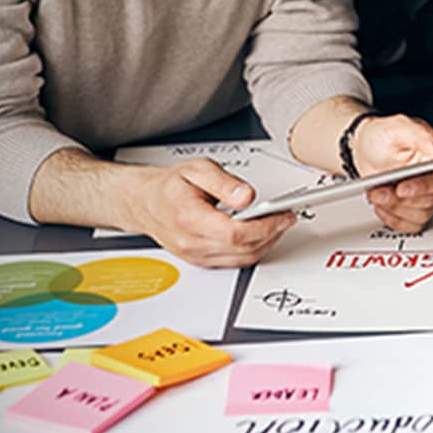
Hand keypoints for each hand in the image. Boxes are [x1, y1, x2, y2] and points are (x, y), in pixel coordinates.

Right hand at [117, 159, 294, 267]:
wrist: (145, 202)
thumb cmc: (169, 186)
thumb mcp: (198, 170)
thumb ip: (225, 182)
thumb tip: (247, 196)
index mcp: (190, 218)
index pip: (235, 232)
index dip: (265, 226)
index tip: (283, 215)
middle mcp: (192, 242)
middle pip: (243, 249)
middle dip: (272, 234)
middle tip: (287, 217)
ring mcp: (196, 255)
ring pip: (242, 259)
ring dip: (266, 243)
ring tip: (278, 224)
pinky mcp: (201, 261)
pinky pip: (234, 262)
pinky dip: (253, 250)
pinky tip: (261, 234)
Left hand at [350, 115, 432, 232]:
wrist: (364, 149)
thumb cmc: (383, 137)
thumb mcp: (399, 128)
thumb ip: (422, 138)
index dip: (424, 187)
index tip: (402, 188)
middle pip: (429, 201)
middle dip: (400, 199)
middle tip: (379, 190)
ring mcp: (424, 196)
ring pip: (420, 215)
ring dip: (394, 208)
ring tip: (376, 194)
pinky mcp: (412, 209)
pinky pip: (411, 225)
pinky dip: (393, 218)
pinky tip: (382, 206)